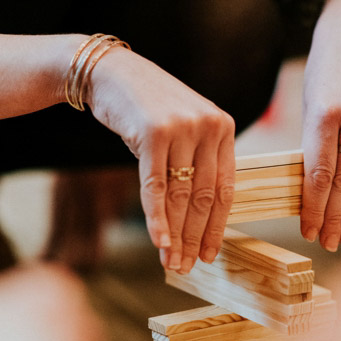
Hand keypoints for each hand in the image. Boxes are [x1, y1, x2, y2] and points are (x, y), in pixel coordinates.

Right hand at [86, 49, 236, 273]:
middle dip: (195, 236)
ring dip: (176, 234)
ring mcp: (182, 128)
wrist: (114, 75)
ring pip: (181, 194)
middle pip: (205, 195)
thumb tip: (200, 218)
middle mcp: (209, 126)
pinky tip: (158, 240)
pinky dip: (157, 218)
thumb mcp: (184, 128)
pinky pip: (156, 186)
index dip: (217, 225)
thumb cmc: (149, 108)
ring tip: (170, 261)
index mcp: (223, 127)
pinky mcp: (154, 133)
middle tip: (186, 266)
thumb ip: (198, 161)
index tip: (209, 253)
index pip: (226, 187)